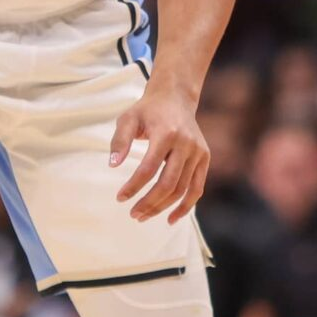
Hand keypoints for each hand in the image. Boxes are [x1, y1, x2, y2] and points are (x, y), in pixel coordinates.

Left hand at [109, 81, 208, 223]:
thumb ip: (119, 141)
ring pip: (182, 189)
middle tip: (133, 214)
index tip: (120, 198)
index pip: (148, 168)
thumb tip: (112, 165)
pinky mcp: (204, 158)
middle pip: (168, 183)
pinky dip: (186, 206)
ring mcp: (198, 152)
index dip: (133, 186)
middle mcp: (186, 144)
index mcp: (166, 133)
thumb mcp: (128, 118)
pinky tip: (171, 219)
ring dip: (163, 207)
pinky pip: (197, 188)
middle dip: (149, 203)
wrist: (176, 97)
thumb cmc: (148, 110)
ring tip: (144, 216)